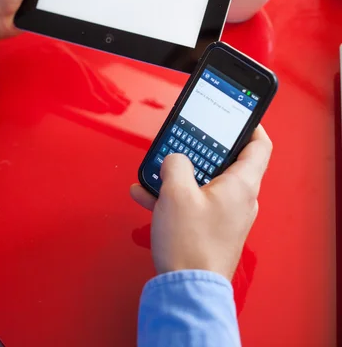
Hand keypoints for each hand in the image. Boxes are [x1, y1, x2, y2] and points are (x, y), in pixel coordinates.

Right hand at [130, 126, 271, 280]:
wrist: (187, 291)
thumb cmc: (191, 246)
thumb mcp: (176, 192)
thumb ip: (175, 164)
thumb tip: (174, 160)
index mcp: (241, 185)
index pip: (259, 146)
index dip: (251, 126)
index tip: (238, 117)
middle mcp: (240, 199)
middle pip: (226, 162)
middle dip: (201, 150)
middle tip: (186, 141)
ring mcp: (226, 216)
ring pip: (205, 182)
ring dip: (181, 174)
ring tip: (158, 170)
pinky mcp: (211, 229)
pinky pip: (194, 202)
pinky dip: (175, 196)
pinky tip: (149, 194)